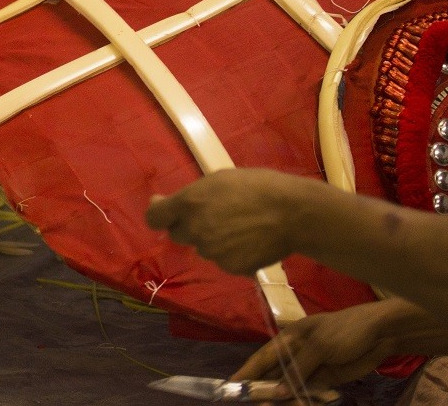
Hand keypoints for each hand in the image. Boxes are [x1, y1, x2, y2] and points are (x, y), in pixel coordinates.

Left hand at [145, 168, 326, 275]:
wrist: (293, 212)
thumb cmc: (258, 186)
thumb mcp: (219, 179)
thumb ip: (191, 195)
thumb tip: (162, 203)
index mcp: (189, 203)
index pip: (154, 218)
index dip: (159, 215)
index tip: (165, 210)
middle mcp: (195, 230)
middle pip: (178, 234)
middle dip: (190, 226)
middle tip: (215, 214)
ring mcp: (212, 251)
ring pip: (204, 247)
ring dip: (214, 239)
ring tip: (241, 226)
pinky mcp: (230, 268)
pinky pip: (224, 260)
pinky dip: (232, 253)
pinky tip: (251, 240)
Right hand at [229, 301, 402, 397]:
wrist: (380, 334)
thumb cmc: (345, 331)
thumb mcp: (319, 345)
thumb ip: (298, 368)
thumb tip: (279, 391)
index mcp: (289, 339)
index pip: (262, 358)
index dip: (247, 372)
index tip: (232, 387)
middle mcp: (296, 354)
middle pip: (275, 376)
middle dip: (266, 392)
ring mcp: (311, 367)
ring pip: (291, 387)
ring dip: (287, 400)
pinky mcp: (326, 379)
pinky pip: (309, 392)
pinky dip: (305, 400)